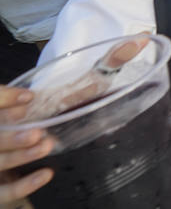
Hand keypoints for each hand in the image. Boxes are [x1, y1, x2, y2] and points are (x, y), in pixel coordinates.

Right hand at [0, 85, 53, 203]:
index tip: (28, 96)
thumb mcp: (8, 120)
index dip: (4, 101)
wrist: (3, 175)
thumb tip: (27, 97)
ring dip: (21, 155)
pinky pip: (5, 192)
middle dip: (12, 138)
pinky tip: (46, 174)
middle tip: (36, 132)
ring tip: (46, 145)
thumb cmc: (9, 138)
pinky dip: (24, 186)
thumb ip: (8, 106)